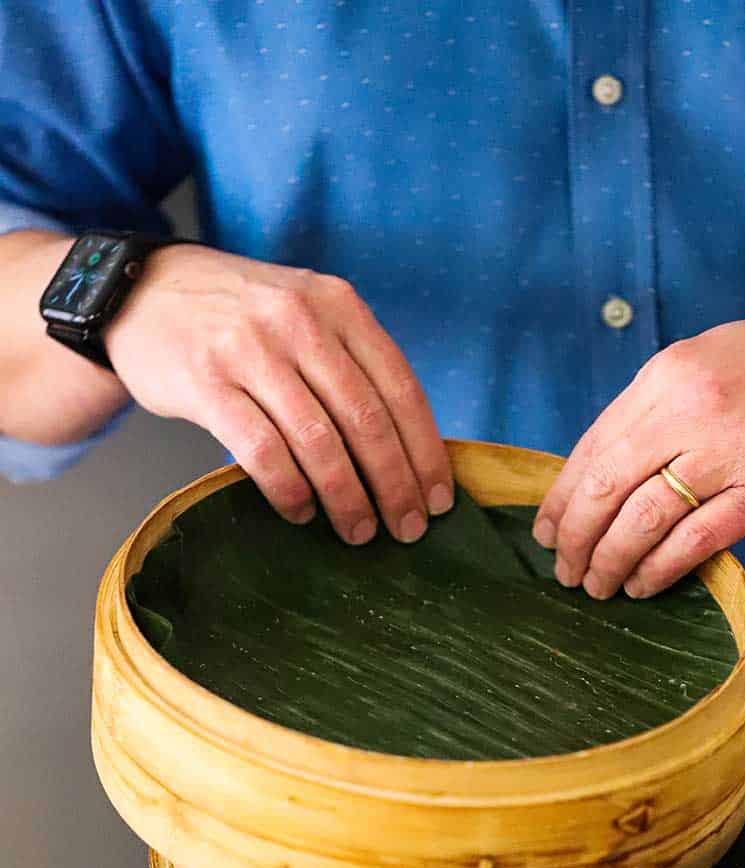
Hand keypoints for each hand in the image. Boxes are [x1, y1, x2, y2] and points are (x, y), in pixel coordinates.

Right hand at [104, 245, 452, 540]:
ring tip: (359, 531)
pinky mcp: (205, 382)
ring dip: (347, 498)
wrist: (140, 292)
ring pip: (318, 441)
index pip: (399, 387)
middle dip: (394, 485)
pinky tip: (302, 511)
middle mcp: (298, 321)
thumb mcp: (303, 313)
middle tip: (408, 528)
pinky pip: (262, 451)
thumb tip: (404, 451)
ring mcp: (248, 349)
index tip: (438, 498)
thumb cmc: (236, 317)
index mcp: (336, 304)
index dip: (425, 450)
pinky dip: (290, 491)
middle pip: (366, 420)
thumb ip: (349, 363)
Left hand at [533, 283, 744, 597]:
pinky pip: (696, 542)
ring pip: (643, 521)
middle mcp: (691, 410)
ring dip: (611, 562)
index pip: (592, 447)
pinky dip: (660, 570)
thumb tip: (609, 466)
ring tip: (599, 586)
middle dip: (575, 539)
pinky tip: (644, 585)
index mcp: (668, 375)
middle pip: (606, 488)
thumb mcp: (712, 358)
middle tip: (564, 572)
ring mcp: (732, 453)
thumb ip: (660, 406)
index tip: (546, 531)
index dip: (562, 498)